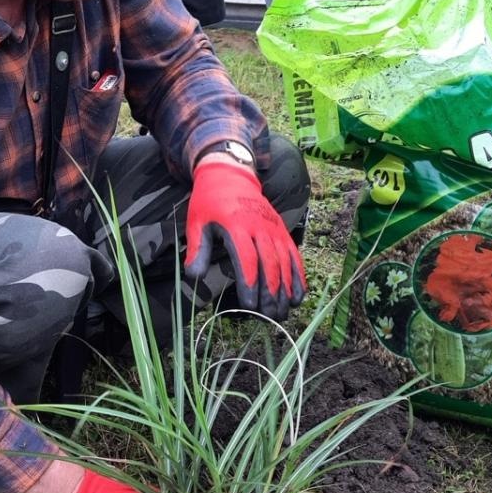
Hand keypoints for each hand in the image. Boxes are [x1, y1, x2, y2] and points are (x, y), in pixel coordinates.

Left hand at [185, 161, 305, 319]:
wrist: (231, 174)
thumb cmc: (210, 202)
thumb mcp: (197, 222)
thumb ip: (197, 249)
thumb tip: (193, 277)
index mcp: (237, 225)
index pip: (247, 258)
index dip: (250, 283)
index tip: (250, 305)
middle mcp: (260, 227)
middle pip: (269, 264)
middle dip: (270, 293)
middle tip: (268, 317)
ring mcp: (274, 228)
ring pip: (284, 262)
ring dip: (285, 289)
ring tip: (282, 313)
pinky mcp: (282, 230)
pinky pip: (294, 255)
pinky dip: (298, 276)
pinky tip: (298, 296)